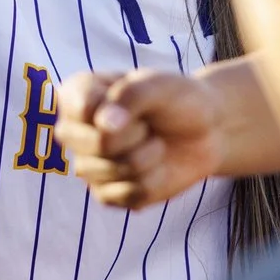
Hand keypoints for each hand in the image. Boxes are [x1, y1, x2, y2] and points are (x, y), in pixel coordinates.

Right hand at [55, 69, 224, 208]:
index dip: (121, 109)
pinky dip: (154, 179)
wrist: (205, 131)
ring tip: (154, 143)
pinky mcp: (106, 195)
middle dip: (139, 134)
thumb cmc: (176, 100)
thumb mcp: (159, 84)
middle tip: (148, 125)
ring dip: (149, 156)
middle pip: (100, 144)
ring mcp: (87, 166)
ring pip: (116, 171)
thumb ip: (130, 96)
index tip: (138, 100)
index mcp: (77, 95)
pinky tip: (155, 166)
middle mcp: (74, 132)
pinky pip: (129, 194)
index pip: (83, 108)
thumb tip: (104, 128)